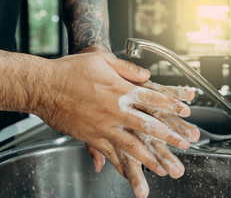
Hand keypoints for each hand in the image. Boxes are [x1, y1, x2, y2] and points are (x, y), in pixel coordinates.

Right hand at [34, 52, 196, 177]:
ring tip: (164, 168)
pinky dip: (120, 164)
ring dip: (150, 158)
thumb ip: (127, 68)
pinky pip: (109, 153)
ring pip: (131, 145)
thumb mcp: (102, 58)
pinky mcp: (90, 136)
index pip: (154, 98)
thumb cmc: (70, 69)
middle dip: (169, 137)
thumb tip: (145, 74)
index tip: (186, 112)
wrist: (43, 85)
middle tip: (184, 145)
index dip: (172, 105)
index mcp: (121, 90)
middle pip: (148, 125)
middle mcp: (115, 110)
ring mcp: (103, 126)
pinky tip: (129, 172)